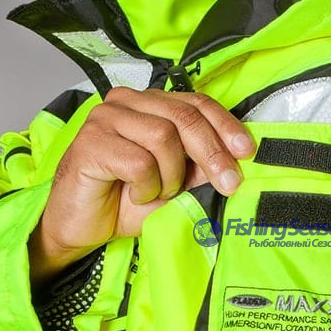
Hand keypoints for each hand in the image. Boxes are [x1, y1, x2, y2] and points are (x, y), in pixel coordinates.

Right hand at [29, 87, 253, 283]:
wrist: (83, 227)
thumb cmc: (126, 201)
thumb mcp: (176, 184)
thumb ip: (201, 168)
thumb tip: (237, 161)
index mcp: (150, 105)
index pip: (196, 103)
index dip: (225, 126)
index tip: (246, 151)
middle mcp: (127, 102)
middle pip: (184, 116)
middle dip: (213, 153)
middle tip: (228, 183)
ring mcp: (106, 118)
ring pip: (163, 137)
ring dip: (170, 176)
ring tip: (157, 192)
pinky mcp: (90, 141)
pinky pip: (138, 161)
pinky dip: (146, 186)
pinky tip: (133, 194)